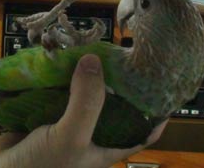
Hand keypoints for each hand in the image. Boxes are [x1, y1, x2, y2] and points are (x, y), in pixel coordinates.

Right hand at [0, 55, 166, 167]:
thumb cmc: (41, 167)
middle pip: (110, 104)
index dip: (156, 110)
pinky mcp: (41, 115)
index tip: (162, 82)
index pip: (143, 131)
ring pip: (80, 95)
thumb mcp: (71, 137)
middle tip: (118, 52)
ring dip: (80, 75)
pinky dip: (54, 78)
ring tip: (88, 48)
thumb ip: (87, 101)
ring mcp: (65, 124)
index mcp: (105, 147)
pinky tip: (56, 59)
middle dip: (112, 81)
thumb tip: (95, 60)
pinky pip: (53, 93)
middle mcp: (89, 135)